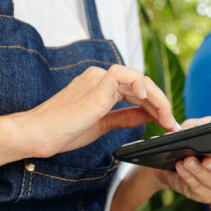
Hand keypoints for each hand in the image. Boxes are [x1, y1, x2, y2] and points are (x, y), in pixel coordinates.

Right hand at [12, 65, 178, 157]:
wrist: (38, 134)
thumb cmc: (63, 131)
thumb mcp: (103, 124)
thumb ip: (125, 117)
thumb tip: (147, 116)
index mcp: (101, 85)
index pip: (137, 89)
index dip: (155, 104)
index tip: (166, 122)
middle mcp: (100, 77)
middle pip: (141, 84)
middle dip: (161, 104)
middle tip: (172, 123)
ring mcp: (98, 80)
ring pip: (138, 79)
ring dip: (157, 99)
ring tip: (166, 119)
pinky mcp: (96, 88)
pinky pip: (122, 75)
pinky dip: (139, 85)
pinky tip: (149, 102)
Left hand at [151, 117, 210, 202]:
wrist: (173, 159)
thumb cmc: (194, 140)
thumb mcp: (199, 126)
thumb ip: (205, 123)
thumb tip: (209, 124)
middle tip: (207, 160)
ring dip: (198, 172)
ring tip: (187, 161)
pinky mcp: (206, 196)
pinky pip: (198, 189)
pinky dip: (188, 178)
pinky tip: (181, 167)